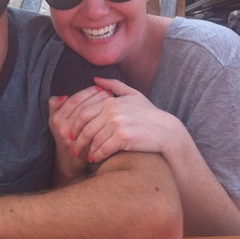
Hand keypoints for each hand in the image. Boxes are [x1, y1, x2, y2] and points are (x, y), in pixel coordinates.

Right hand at [48, 85, 112, 182]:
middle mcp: (62, 128)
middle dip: (98, 98)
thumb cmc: (67, 134)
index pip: (74, 100)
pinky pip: (96, 131)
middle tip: (110, 92)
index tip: (100, 86)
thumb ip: (56, 106)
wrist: (69, 161)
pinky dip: (105, 122)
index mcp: (56, 118)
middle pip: (84, 108)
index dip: (88, 92)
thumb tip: (63, 96)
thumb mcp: (56, 119)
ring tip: (113, 101)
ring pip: (91, 119)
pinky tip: (112, 116)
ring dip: (103, 108)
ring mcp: (73, 139)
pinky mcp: (83, 147)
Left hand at [55, 78, 180, 163]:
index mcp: (110, 101)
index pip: (84, 113)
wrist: (167, 131)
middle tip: (73, 149)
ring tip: (85, 156)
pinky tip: (95, 159)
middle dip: (78, 140)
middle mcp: (111, 111)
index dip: (76, 125)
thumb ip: (114, 85)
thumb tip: (95, 78)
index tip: (72, 134)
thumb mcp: (133, 95)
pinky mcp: (123, 137)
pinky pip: (103, 148)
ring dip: (88, 149)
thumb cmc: (149, 114)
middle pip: (86, 127)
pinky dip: (97, 155)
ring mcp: (117, 123)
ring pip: (94, 139)